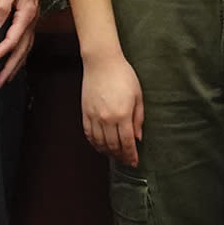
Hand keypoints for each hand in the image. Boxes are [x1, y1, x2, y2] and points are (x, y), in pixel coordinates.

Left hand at [0, 0, 44, 86]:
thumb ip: (1, 6)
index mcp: (26, 13)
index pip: (12, 40)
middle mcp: (32, 18)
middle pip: (22, 49)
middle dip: (11, 67)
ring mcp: (32, 16)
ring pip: (26, 46)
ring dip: (17, 63)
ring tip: (7, 77)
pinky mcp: (30, 13)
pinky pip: (27, 38)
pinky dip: (21, 51)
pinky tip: (16, 55)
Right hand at [81, 48, 144, 166]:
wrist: (102, 62)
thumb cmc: (123, 75)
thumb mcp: (138, 95)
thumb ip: (138, 118)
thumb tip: (138, 137)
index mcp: (123, 115)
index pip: (127, 142)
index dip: (131, 155)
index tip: (134, 162)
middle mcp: (107, 119)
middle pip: (113, 146)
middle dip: (120, 156)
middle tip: (126, 161)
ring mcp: (94, 117)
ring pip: (100, 143)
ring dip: (107, 152)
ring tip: (114, 155)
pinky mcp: (85, 113)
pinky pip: (89, 134)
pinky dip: (94, 143)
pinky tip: (100, 146)